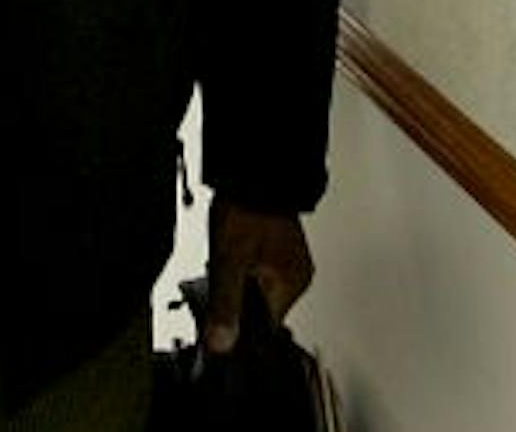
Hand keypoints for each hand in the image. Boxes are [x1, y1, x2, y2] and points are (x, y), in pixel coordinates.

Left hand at [203, 195, 313, 354]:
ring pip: (257, 290)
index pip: (265, 328)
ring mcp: (288, 261)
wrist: (253, 172)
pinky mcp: (278, 249)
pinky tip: (232, 251)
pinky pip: (259, 272)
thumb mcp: (230, 261)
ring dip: (238, 283)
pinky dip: (243, 268)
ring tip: (227, 257)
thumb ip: (226, 305)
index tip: (219, 314)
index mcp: (291, 284)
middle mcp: (296, 276)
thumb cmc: (247, 209)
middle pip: (260, 310)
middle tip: (222, 272)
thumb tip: (222, 344)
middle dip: (236, 300)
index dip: (239, 325)